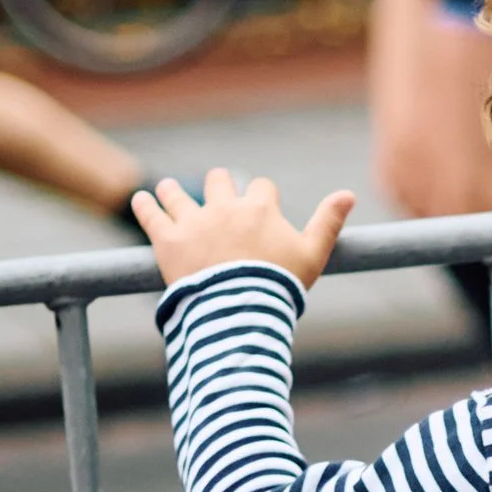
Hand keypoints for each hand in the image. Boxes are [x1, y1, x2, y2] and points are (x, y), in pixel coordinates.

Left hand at [131, 165, 357, 290]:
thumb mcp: (313, 256)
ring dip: (174, 191)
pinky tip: (141, 199)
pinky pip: (150, 213)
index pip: (261, 188)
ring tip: (169, 191)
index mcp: (258, 208)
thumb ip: (328, 223)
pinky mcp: (167, 239)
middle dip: (219, 186)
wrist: (240, 311)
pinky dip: (145, 205)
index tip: (259, 210)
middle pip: (219, 180)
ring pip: (178, 193)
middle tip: (216, 197)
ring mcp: (193, 221)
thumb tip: (349, 194)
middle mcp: (223, 207)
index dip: (261, 199)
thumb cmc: (280, 286)